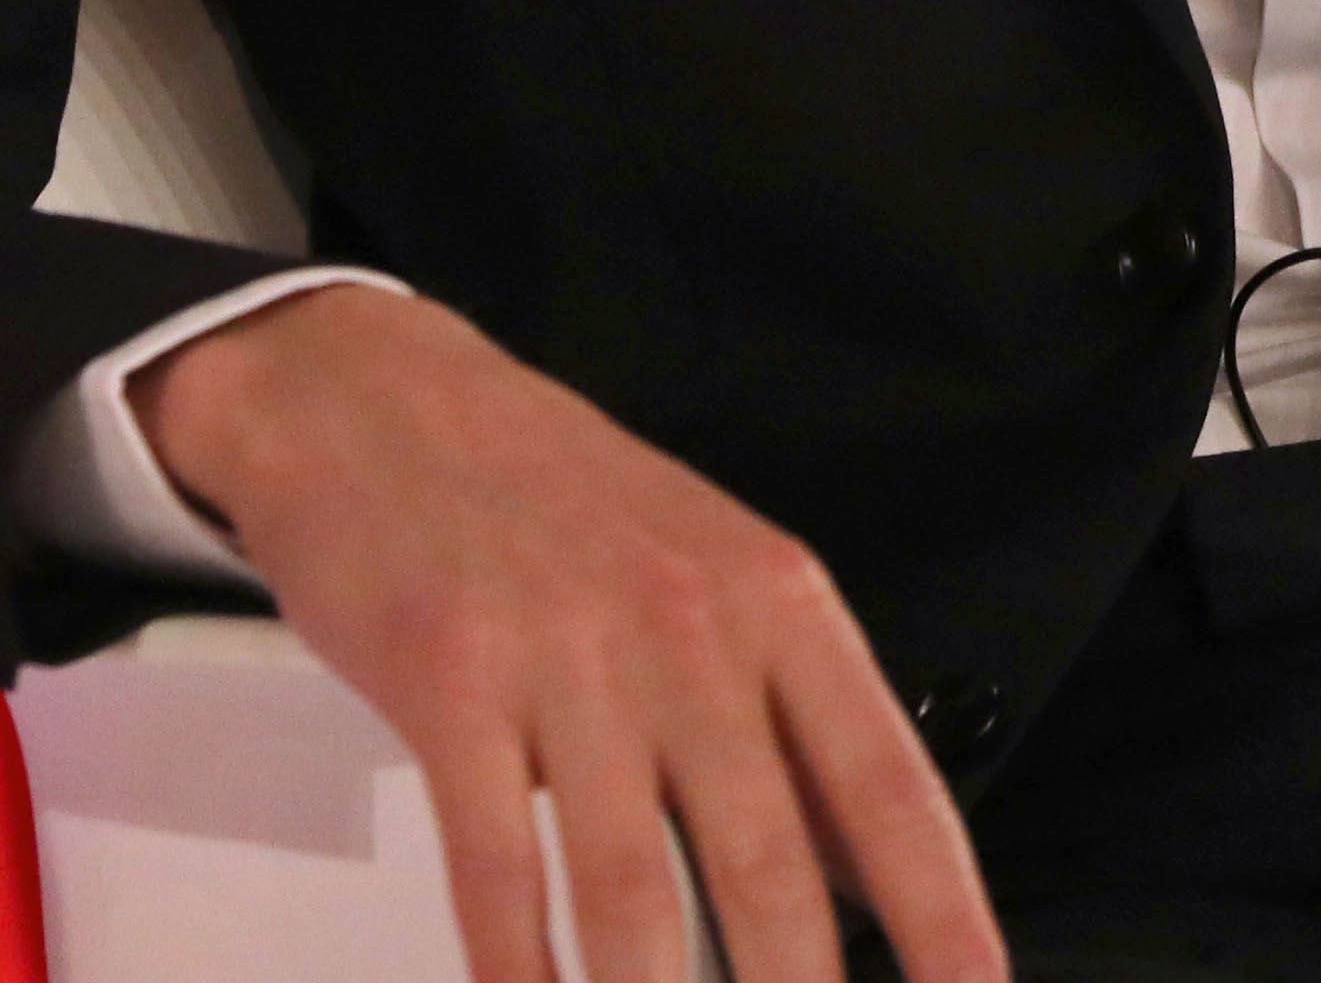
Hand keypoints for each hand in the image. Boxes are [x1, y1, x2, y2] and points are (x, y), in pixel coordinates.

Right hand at [136, 281, 1002, 982]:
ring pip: (631, 887)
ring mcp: (567, 656)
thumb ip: (789, 718)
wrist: (378, 396)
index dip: (942, 912)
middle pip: (767, 863)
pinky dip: (519, 968)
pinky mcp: (449, 682)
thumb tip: (864, 873)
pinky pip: (496, 864)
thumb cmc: (553, 494)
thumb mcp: (711, 572)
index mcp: (777, 601)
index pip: (887, 784)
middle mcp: (689, 629)